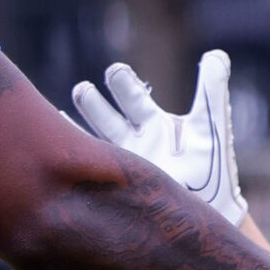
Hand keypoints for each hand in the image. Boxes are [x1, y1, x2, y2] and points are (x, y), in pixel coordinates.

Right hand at [69, 48, 246, 225]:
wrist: (211, 215)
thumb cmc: (215, 172)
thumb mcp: (213, 128)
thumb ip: (212, 91)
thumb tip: (215, 54)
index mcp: (154, 123)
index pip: (134, 97)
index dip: (123, 84)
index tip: (115, 73)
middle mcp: (134, 140)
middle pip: (106, 115)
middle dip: (92, 103)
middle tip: (82, 90)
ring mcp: (123, 164)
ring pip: (93, 140)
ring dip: (76, 129)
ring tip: (54, 116)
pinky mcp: (117, 186)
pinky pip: (90, 170)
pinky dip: (73, 159)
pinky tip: (54, 148)